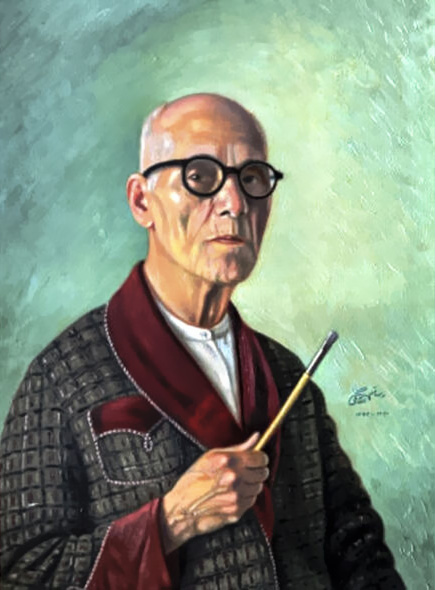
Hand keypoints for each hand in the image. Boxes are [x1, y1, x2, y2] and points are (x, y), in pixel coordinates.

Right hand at [160, 432, 268, 552]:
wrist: (182, 507)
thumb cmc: (193, 479)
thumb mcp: (211, 456)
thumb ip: (238, 447)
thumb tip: (256, 437)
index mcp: (228, 461)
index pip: (260, 457)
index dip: (260, 457)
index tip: (257, 458)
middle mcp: (234, 478)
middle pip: (263, 473)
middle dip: (258, 470)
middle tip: (247, 471)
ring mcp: (236, 496)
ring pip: (259, 487)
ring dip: (251, 485)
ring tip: (237, 483)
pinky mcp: (237, 511)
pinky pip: (251, 501)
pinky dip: (246, 497)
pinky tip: (233, 494)